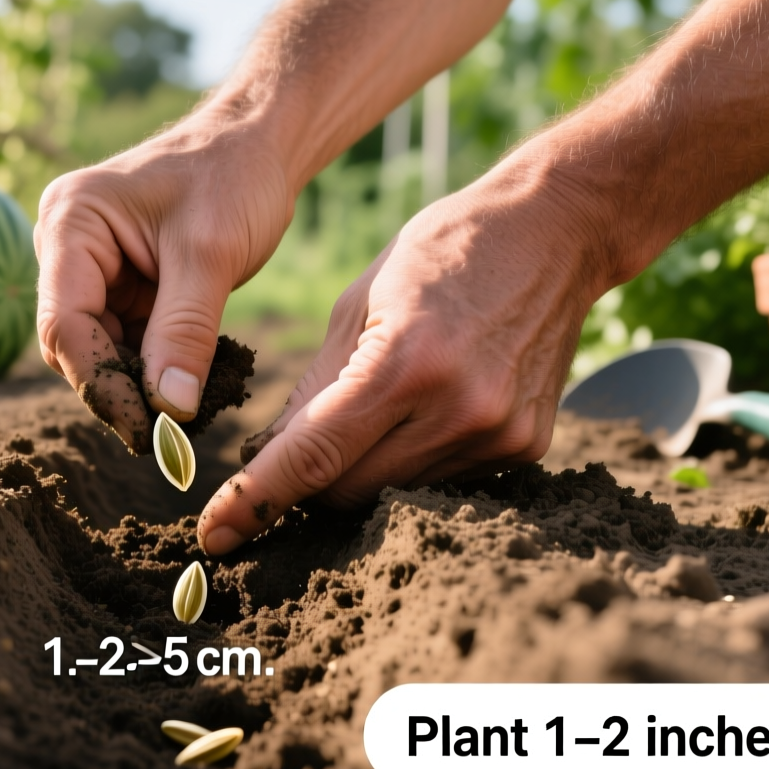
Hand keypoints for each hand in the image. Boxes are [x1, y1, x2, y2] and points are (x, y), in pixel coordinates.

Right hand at [34, 116, 294, 450]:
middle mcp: (66, 245)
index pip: (65, 324)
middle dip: (117, 387)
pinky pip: (125, 341)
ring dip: (137, 383)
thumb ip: (185, 332)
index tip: (149, 429)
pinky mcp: (119, 284)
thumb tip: (170, 411)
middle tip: (169, 435)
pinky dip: (154, 368)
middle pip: (74, 343)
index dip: (100, 383)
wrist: (260, 144)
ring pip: (99, 349)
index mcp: (71, 222)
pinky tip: (188, 387)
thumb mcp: (212, 254)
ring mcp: (90, 267)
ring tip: (185, 414)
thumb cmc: (234, 175)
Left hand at [199, 168, 612, 553]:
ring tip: (371, 413)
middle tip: (291, 452)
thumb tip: (266, 459)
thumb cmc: (442, 253)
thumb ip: (313, 386)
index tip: (214, 534)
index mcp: (406, 362)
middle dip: (307, 483)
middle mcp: (459, 409)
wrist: (554, 234)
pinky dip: (411, 464)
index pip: (313, 455)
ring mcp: (498, 435)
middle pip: (349, 490)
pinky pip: (441, 482)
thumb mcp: (358, 301)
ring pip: (393, 494)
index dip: (256, 500)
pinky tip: (421, 415)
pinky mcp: (526, 448)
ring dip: (362, 472)